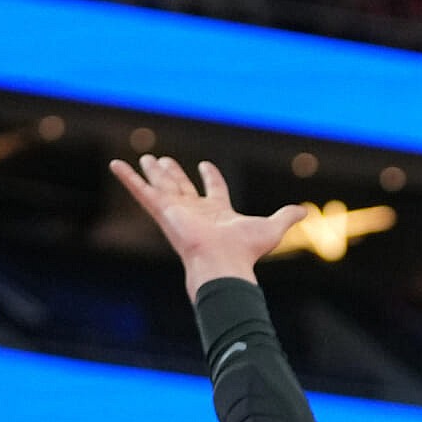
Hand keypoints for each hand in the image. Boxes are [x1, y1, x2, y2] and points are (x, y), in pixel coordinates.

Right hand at [109, 156, 307, 295]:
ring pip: (162, 186)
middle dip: (175, 174)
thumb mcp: (273, 228)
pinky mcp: (163, 212)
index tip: (206, 166)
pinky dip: (128, 179)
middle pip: (182, 187)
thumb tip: (306, 211)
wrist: (223, 263)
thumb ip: (287, 217)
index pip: (213, 191)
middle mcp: (195, 212)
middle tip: (164, 160)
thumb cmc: (245, 250)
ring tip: (145, 157)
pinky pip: (141, 192)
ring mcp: (177, 211)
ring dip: (153, 172)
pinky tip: (115, 165)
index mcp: (217, 213)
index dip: (211, 178)